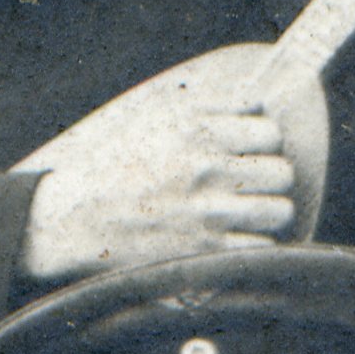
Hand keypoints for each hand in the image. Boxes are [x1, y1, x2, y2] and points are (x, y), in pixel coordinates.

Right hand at [22, 49, 307, 273]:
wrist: (73, 219)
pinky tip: (227, 239)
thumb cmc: (115, 166)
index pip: (270, 131)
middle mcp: (207, 170)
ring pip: (278, 211)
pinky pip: (259, 248)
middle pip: (281, 172)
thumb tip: (258, 101)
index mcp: (197, 131)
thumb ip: (210, 109)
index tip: (249, 152)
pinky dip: (249, 246)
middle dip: (267, 180)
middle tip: (247, 186)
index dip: (262, 143)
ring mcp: (208, 213)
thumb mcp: (156, 120)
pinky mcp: (204, 252)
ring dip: (264, 214)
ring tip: (242, 213)